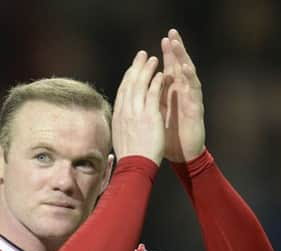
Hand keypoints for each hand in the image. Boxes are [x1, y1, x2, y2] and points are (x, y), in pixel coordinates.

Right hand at [112, 50, 164, 165]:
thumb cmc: (130, 156)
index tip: (133, 68)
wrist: (135, 165)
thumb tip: (120, 121)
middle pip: (130, 83)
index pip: (122, 91)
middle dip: (136, 67)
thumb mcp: (120, 137)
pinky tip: (162, 74)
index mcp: (118, 115)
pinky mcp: (149, 115)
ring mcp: (136, 112)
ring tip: (154, 59)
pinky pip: (153, 94)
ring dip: (147, 70)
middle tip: (142, 55)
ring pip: (141, 85)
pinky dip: (157, 82)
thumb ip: (122, 124)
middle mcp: (125, 111)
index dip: (128, 77)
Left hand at [160, 29, 205, 162]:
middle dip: (174, 51)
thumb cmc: (167, 139)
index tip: (148, 48)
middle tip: (170, 34)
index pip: (163, 72)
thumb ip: (147, 105)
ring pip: (188, 73)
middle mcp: (181, 94)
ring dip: (183, 57)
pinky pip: (194, 89)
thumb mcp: (152, 118)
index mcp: (169, 96)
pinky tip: (184, 67)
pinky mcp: (197, 107)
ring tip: (177, 44)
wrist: (182, 156)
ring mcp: (190, 99)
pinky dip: (190, 77)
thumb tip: (133, 97)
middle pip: (177, 67)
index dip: (157, 61)